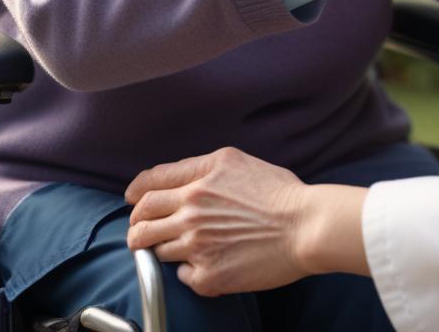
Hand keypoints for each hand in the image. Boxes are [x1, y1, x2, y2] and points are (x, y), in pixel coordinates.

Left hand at [125, 147, 309, 295]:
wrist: (306, 226)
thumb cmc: (280, 193)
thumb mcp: (238, 162)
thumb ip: (201, 168)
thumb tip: (174, 182)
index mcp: (201, 177)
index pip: (149, 183)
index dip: (136, 192)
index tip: (133, 199)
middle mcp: (193, 208)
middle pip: (140, 219)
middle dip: (137, 224)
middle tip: (142, 230)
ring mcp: (197, 244)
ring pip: (154, 250)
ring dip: (162, 248)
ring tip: (180, 247)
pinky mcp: (207, 275)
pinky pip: (179, 275)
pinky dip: (186, 271)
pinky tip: (204, 263)